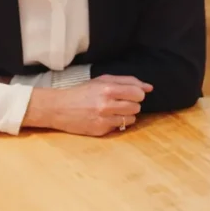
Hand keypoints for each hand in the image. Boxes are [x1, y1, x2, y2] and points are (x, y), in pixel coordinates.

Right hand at [23, 75, 152, 136]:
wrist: (60, 108)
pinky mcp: (101, 130)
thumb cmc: (83, 92)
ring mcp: (104, 119)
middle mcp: (107, 104)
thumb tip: (149, 87)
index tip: (132, 94)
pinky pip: (120, 127)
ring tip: (113, 110)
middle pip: (137, 106)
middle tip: (120, 102)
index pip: (138, 93)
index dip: (138, 94)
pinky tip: (105, 118)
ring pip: (131, 119)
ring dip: (126, 114)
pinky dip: (116, 122)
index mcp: (108, 89)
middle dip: (132, 104)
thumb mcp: (102, 80)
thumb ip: (127, 81)